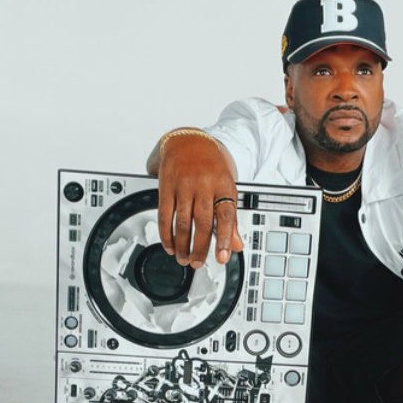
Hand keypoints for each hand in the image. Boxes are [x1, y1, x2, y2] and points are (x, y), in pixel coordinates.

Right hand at [156, 135, 243, 267]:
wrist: (189, 139)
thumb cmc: (211, 166)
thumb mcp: (226, 188)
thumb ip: (231, 219)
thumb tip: (236, 246)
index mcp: (224, 185)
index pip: (226, 216)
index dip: (224, 238)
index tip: (222, 257)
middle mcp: (205, 184)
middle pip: (203, 222)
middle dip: (200, 248)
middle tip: (197, 263)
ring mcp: (185, 184)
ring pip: (183, 221)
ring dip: (183, 245)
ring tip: (183, 258)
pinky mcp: (167, 184)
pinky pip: (165, 214)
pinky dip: (166, 233)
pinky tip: (170, 245)